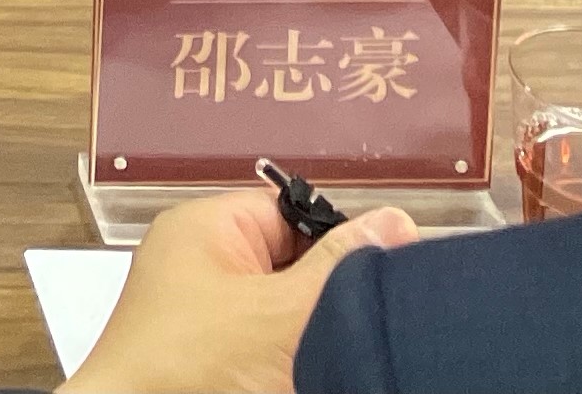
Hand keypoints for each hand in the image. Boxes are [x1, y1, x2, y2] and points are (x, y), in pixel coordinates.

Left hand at [59, 187, 414, 393]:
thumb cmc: (186, 370)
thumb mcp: (280, 311)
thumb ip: (341, 266)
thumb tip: (395, 220)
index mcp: (206, 227)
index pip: (293, 209)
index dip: (342, 237)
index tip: (387, 267)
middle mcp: (201, 264)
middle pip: (293, 264)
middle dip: (328, 293)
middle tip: (356, 320)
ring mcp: (205, 317)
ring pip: (285, 313)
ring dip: (312, 332)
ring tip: (323, 350)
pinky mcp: (212, 361)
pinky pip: (268, 348)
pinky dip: (292, 360)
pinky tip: (309, 372)